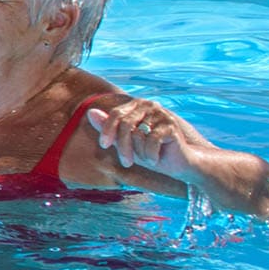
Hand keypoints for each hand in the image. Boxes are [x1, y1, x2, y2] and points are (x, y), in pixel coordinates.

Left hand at [87, 98, 202, 183]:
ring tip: (148, 157)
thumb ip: (108, 128)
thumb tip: (90, 112)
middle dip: (123, 147)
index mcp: (136, 106)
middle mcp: (149, 105)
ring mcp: (161, 113)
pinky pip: (151, 141)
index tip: (105, 146)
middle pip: (125, 124)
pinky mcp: (171, 125)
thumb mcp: (124, 142)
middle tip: (126, 163)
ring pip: (137, 134)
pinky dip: (151, 154)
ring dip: (139, 152)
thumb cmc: (149, 152)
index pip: (115, 114)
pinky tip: (157, 158)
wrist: (178, 164)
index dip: (107, 130)